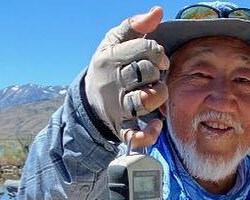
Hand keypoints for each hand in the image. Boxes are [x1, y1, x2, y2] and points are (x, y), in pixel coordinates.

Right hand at [84, 6, 168, 146]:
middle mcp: (113, 83)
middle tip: (155, 75)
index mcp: (111, 58)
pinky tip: (157, 125)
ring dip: (156, 97)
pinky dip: (147, 134)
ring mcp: (117, 107)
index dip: (158, 52)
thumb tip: (157, 12)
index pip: (143, 50)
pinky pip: (134, 136)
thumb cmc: (108, 67)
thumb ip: (135, 26)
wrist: (89, 99)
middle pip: (145, 73)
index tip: (160, 59)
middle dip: (157, 72)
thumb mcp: (115, 42)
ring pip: (142, 102)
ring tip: (157, 93)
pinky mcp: (121, 128)